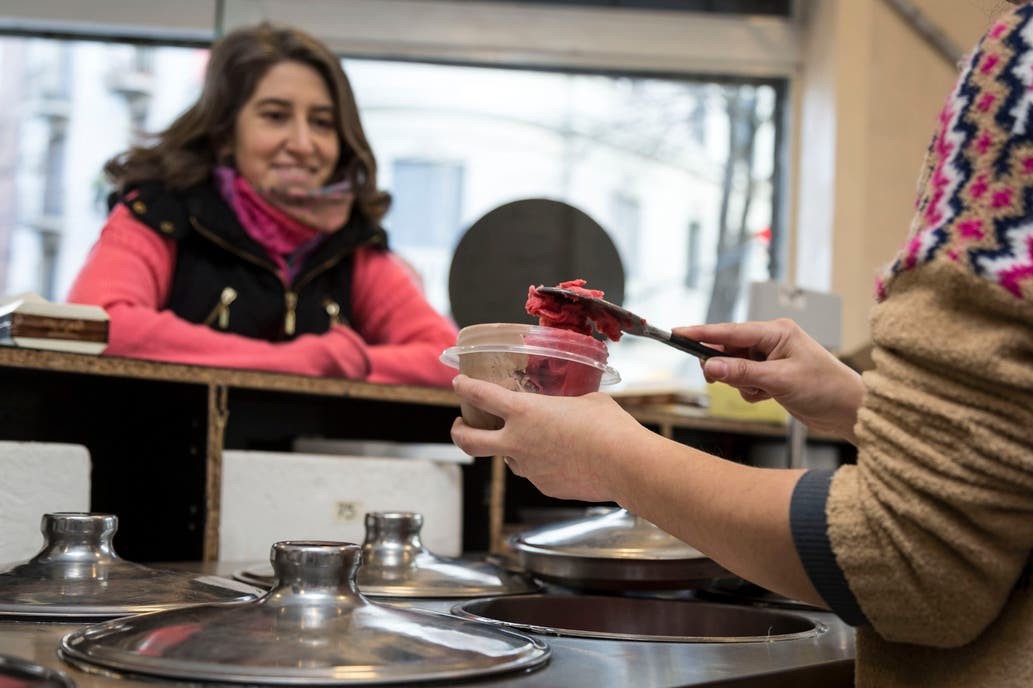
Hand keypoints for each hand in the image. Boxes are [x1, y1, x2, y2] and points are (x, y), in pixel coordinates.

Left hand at [450, 375, 657, 502]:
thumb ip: (566, 402)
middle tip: (460, 426)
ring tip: (533, 441)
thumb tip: (570, 405)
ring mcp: (528, 468)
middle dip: (458, 432)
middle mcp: (517, 441)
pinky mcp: (543, 486)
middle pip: (469, 441)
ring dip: (511, 450)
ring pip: (508, 459)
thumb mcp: (586, 400)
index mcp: (524, 412)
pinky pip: (534, 473)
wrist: (625, 464)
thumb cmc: (609, 427)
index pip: (481, 396)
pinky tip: (562, 460)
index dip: (465, 387)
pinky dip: (540, 465)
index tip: (459, 384)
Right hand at [676, 318, 864, 441]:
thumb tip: (710, 366)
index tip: (677, 333)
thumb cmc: (825, 388)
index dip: (701, 333)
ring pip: (735, 368)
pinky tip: (768, 396)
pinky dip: (750, 391)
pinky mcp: (772, 375)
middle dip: (725, 367)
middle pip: (729, 349)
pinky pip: (745, 381)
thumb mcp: (780, 380)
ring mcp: (771, 358)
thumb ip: (742, 373)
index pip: (730, 331)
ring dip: (741, 383)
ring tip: (763, 392)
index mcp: (776, 331)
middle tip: (719, 379)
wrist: (850, 411)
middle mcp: (772, 341)